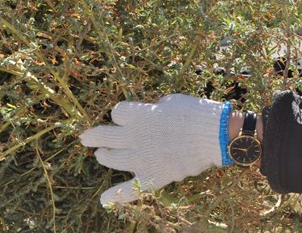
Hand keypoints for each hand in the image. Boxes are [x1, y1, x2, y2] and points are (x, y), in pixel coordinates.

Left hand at [80, 94, 226, 205]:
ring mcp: (142, 158)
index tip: (126, 115)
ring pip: (112, 159)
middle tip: (87, 137)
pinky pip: (131, 189)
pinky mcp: (153, 176)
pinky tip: (103, 200)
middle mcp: (136, 136)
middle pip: (105, 135)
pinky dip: (116, 196)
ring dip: (104, 156)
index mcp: (141, 115)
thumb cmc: (197, 113)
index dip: (122, 113)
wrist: (215, 135)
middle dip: (94, 136)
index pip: (118, 112)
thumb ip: (155, 108)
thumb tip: (150, 113)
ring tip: (101, 155)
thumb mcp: (173, 101)